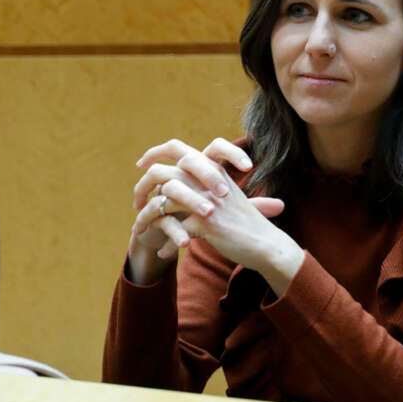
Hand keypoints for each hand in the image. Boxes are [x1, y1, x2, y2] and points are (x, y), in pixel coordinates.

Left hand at [128, 138, 302, 291]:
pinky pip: (175, 229)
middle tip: (136, 203)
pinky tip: (163, 253)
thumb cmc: (247, 224)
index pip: (176, 148)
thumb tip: (176, 187)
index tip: (141, 165)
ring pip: (162, 202)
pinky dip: (166, 243)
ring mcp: (207, 200)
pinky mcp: (207, 222)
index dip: (154, 153)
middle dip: (141, 188)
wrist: (266, 244)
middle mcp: (207, 180)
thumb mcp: (228, 198)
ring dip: (146, 218)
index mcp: (212, 170)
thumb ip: (204, 188)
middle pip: (160, 172)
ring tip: (140, 231)